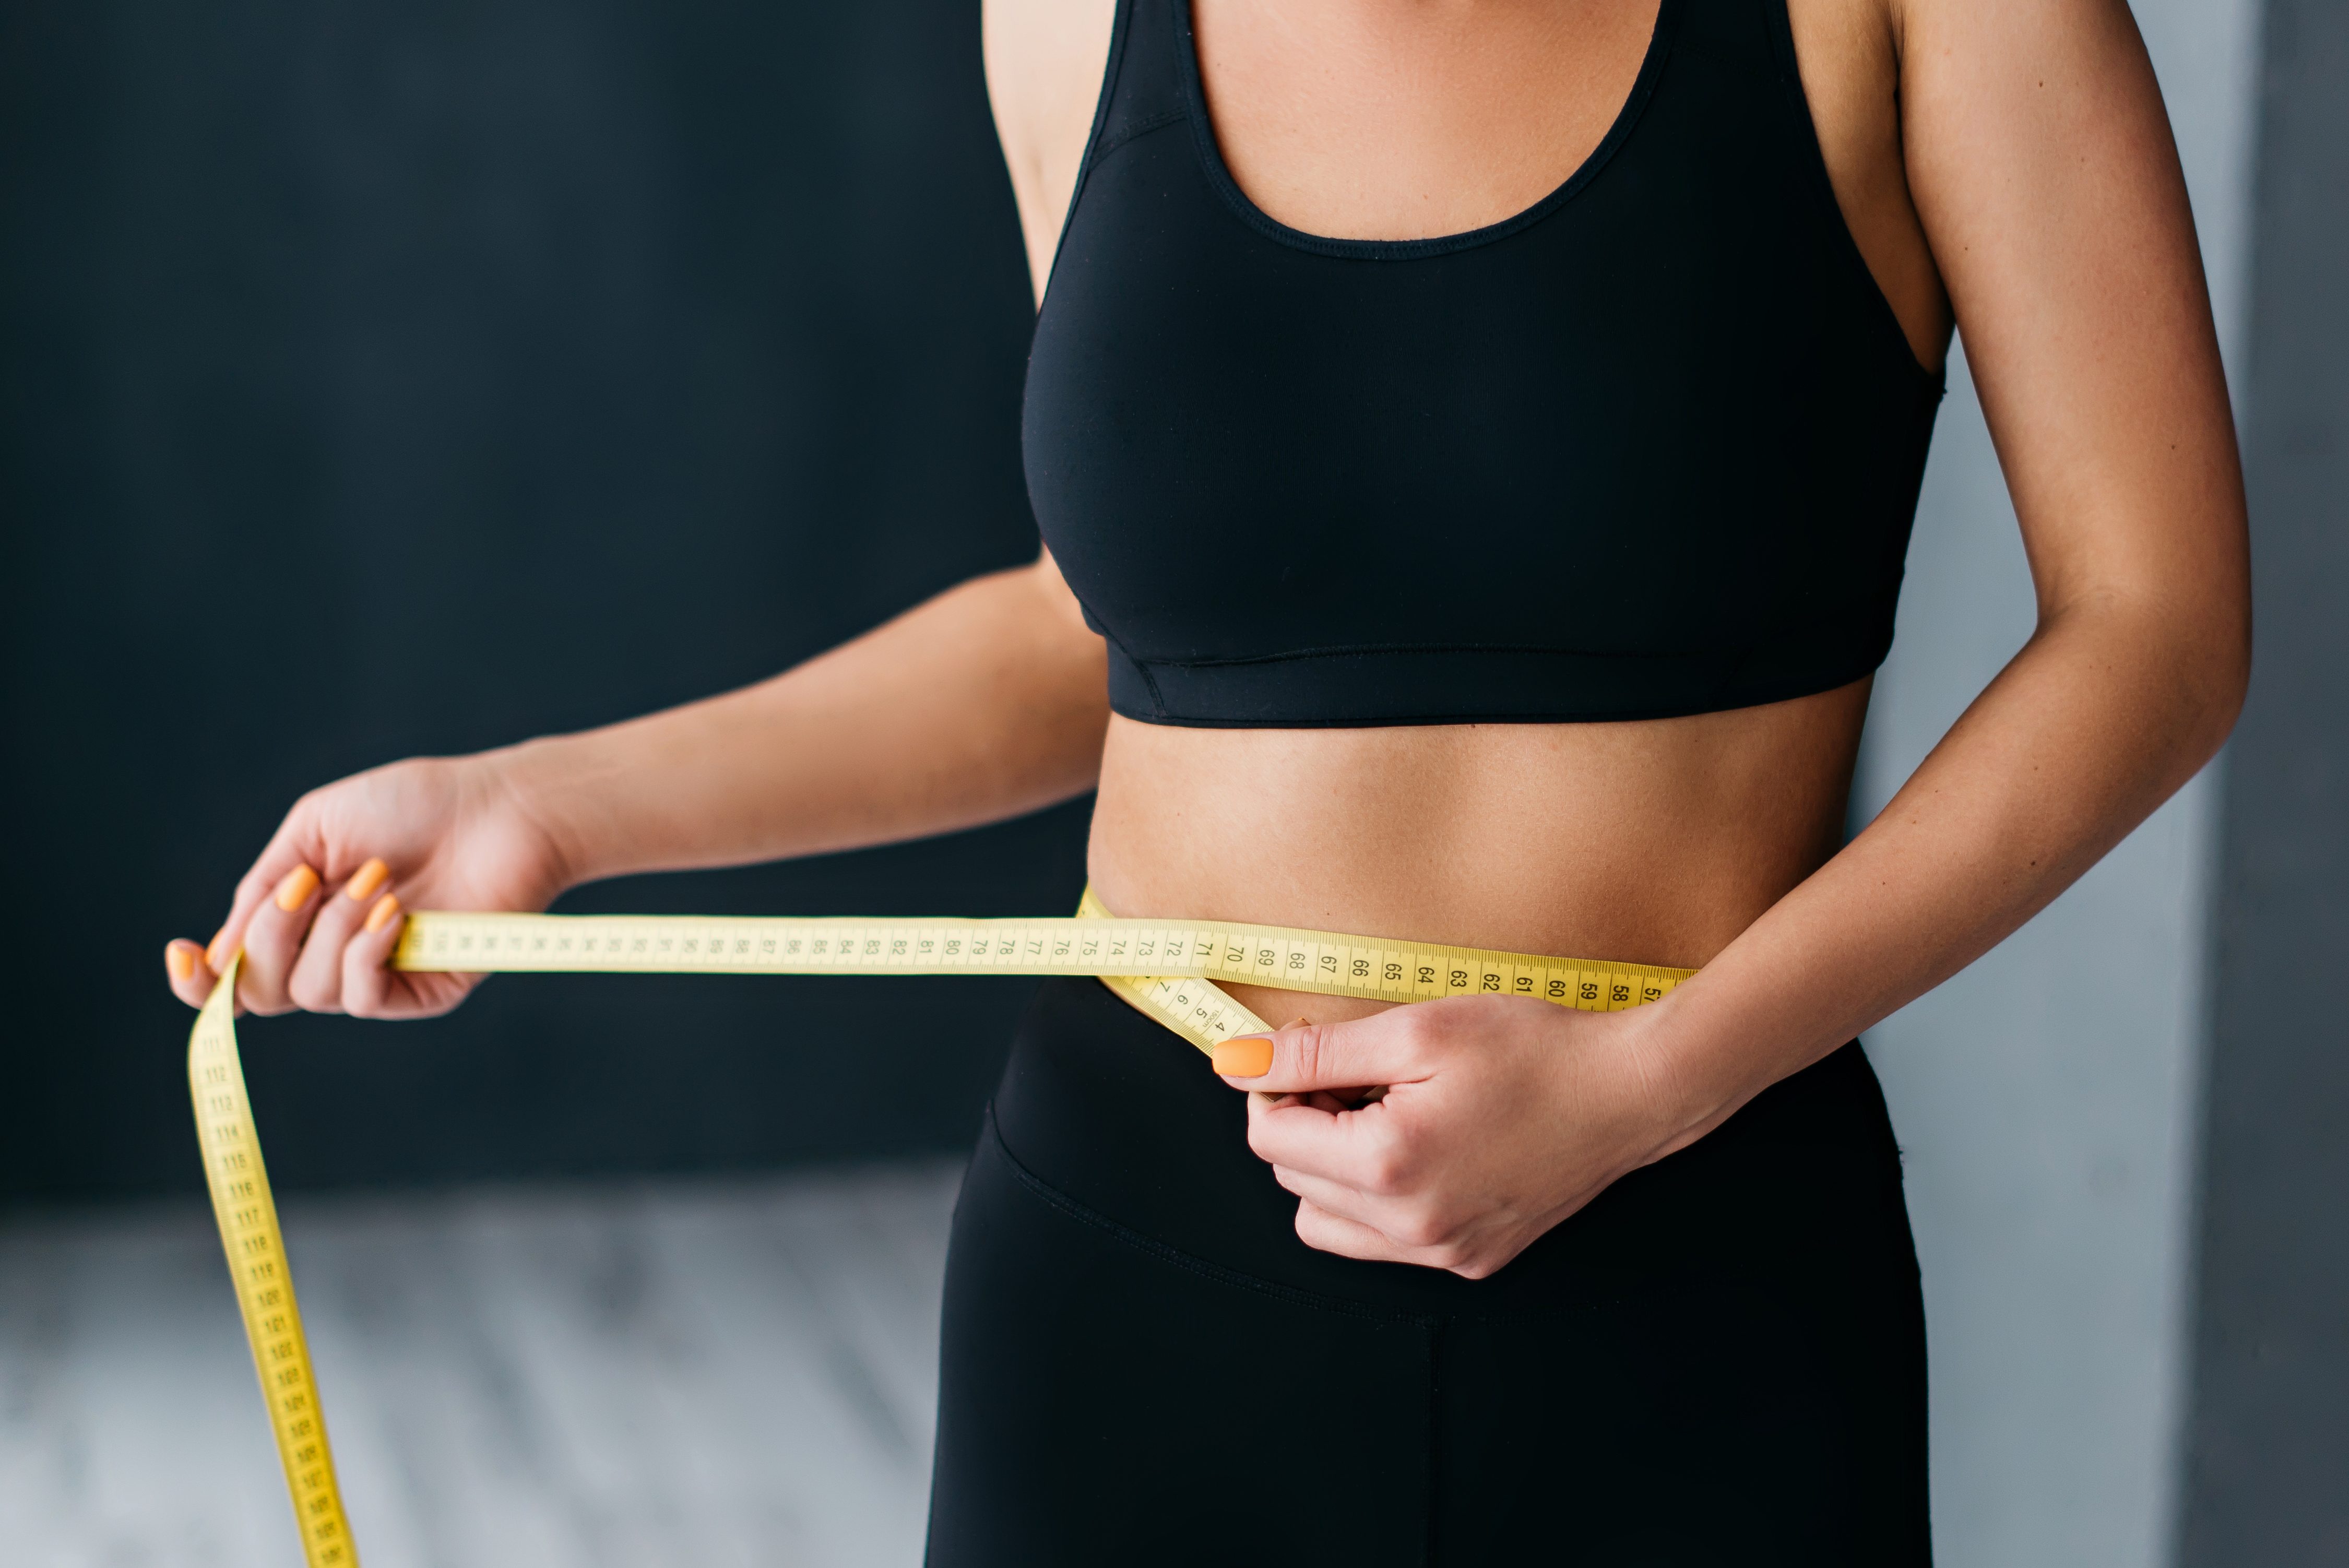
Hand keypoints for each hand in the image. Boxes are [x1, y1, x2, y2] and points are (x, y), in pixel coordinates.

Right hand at [162, 753, 572, 1019]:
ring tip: (377, 882)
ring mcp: (377, 974)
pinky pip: (362, 999)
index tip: (181, 954)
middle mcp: (332, 952)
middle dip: (268, 937)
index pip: (236, 973)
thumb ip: (263, 887)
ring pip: (308, 993)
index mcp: (301, 917)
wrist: (499, 809)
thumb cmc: (416, 805)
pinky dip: (364, 954)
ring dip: (330, 930)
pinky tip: (394, 913)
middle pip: (259, 991)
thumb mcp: (315, 829)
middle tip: (309, 883)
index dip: (199, 981)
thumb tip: (221, 949)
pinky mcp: (422, 990)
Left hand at [1213, 996, 1691, 1277]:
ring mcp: (1442, 1254)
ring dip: (1331, 1169)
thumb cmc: (1530, 1049)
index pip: (1270, 1142)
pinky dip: (1377, 1198)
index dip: (1274, 1089)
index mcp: (1389, 1167)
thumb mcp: (1415, 1030)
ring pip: (1327, 1224)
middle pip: (1293, 1183)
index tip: (1309, 1055)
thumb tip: (1233, 1062)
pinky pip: (1382, 1242)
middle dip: (1305, 1125)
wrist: (1629, 1092)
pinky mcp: (1470, 1261)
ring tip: (1386, 1114)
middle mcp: (1411, 1229)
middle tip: (1359, 1076)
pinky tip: (1422, 1148)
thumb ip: (1316, 1052)